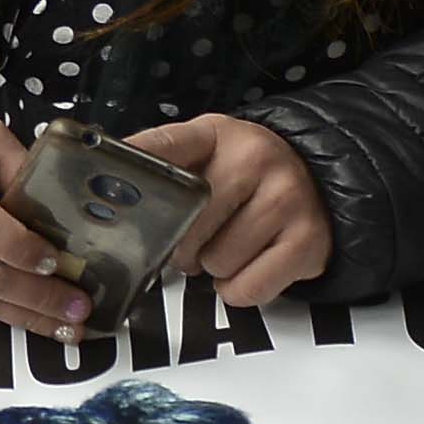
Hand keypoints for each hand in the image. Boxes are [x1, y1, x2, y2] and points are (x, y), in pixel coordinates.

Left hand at [123, 116, 333, 304]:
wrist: (319, 185)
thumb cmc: (248, 177)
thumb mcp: (209, 153)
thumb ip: (166, 166)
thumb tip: (106, 187)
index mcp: (218, 133)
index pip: (167, 144)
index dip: (135, 163)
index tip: (104, 176)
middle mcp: (255, 158)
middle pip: (188, 222)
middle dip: (183, 244)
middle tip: (195, 238)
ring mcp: (286, 199)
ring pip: (216, 262)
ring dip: (213, 268)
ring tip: (227, 246)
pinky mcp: (307, 242)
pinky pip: (247, 289)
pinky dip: (237, 289)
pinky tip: (246, 265)